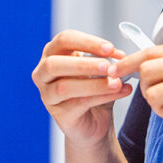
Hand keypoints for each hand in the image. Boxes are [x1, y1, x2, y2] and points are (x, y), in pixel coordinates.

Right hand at [32, 29, 131, 147]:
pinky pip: (78, 104)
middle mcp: (43, 72)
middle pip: (54, 63)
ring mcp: (47, 95)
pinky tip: (118, 93)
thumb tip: (119, 56)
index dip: (87, 42)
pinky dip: (101, 97)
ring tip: (116, 83)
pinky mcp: (58, 114)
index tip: (109, 48)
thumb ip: (107, 61)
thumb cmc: (94, 91)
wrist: (95, 123)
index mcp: (53, 54)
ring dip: (93, 84)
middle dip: (83, 64)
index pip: (64, 40)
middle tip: (108, 66)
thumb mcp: (100, 71)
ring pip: (64, 86)